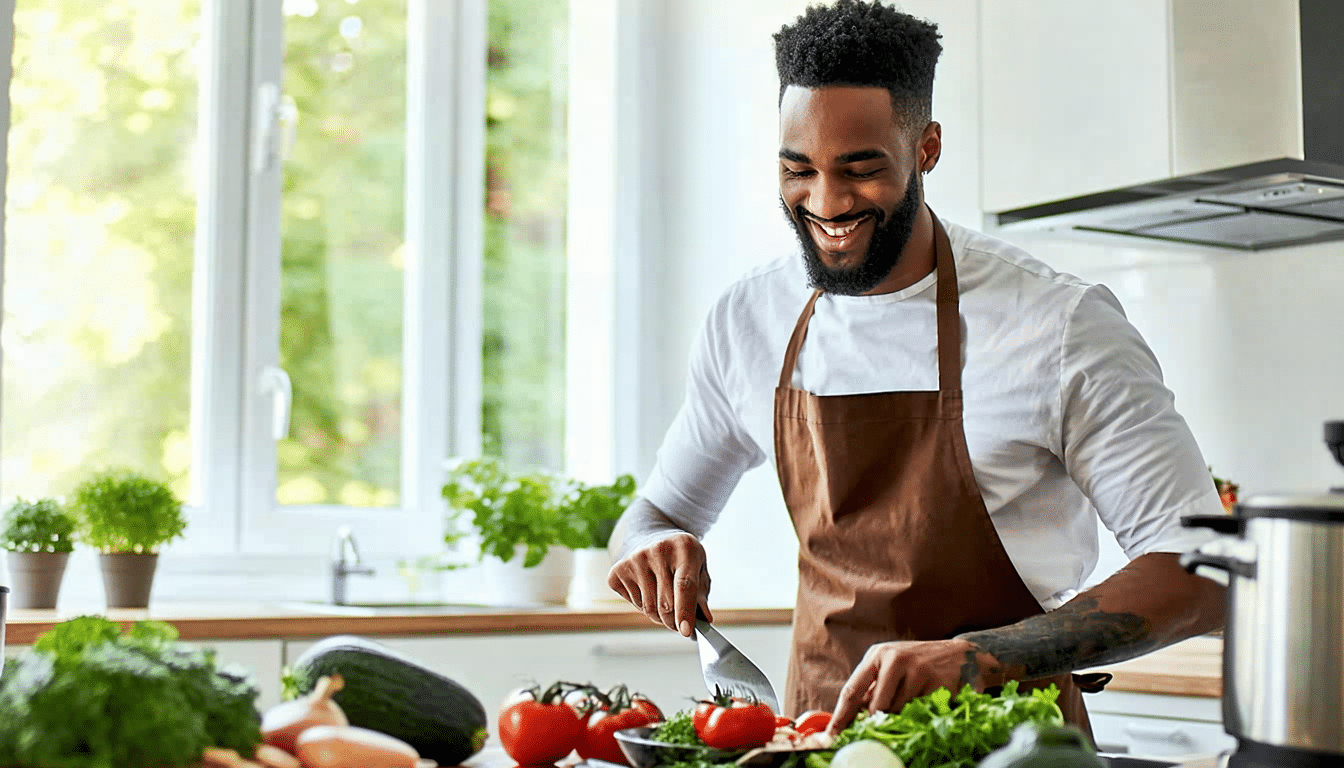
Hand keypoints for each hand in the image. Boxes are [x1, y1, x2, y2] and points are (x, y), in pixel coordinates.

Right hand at [607, 533, 711, 636]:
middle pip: (666, 603)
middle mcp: (658, 550)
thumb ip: (701, 594)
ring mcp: (635, 559)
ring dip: (659, 617)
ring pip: (649, 609)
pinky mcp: (618, 570)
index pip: (684, 585)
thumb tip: (704, 620)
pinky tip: (647, 591)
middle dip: (674, 622)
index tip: (686, 631)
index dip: (685, 611)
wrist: (652, 538)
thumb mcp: (698, 568)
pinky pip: (633, 604)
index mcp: (684, 547)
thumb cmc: (680, 558)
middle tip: (679, 625)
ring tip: (664, 604)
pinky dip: (642, 607)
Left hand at [827, 639, 1003, 733]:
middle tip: (881, 725)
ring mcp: (917, 670)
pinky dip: (920, 713)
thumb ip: (872, 688)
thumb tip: (849, 718)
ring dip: (901, 716)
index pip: (851, 691)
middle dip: (876, 721)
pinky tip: (928, 699)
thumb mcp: (891, 666)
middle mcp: (895, 658)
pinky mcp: (937, 683)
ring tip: (912, 700)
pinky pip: (920, 712)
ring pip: (898, 712)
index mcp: (877, 655)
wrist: (961, 655)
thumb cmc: (918, 663)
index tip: (831, 736)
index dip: (840, 717)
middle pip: (875, 707)